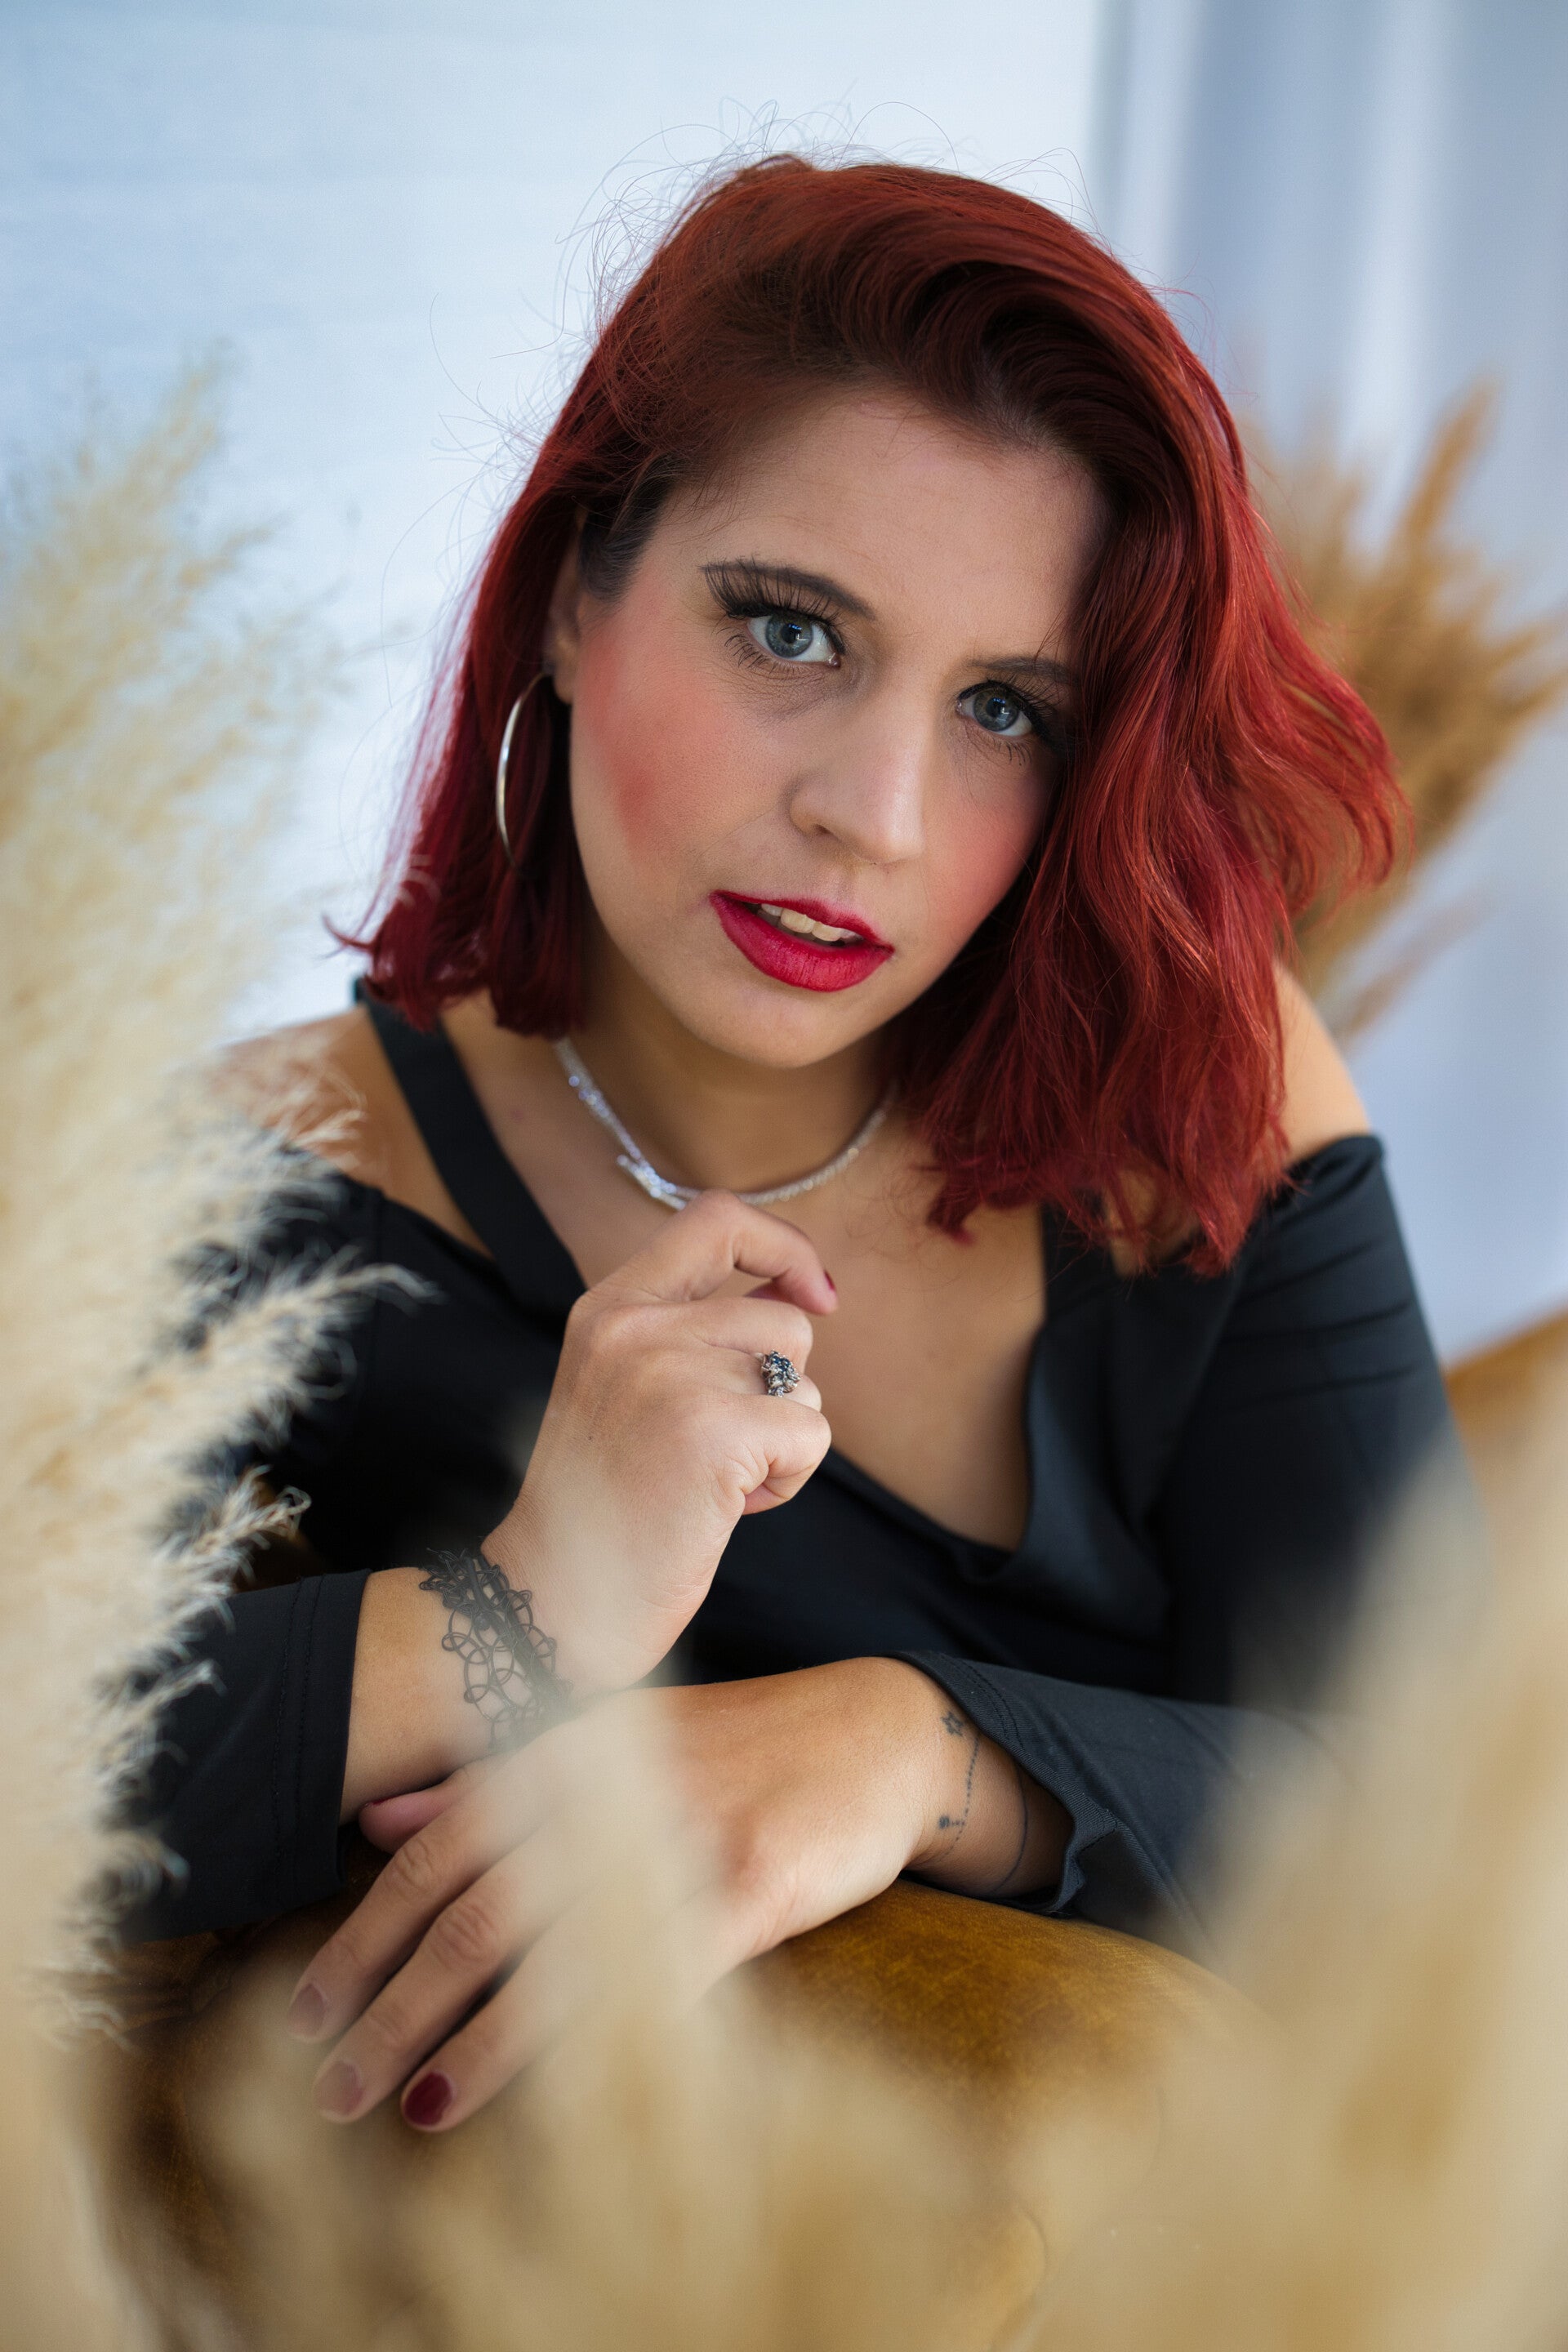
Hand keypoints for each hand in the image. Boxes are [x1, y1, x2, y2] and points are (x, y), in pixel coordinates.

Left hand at [290, 1661, 1067, 2132]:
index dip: (364, 1935)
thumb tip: (378, 1824)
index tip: (308, 2007)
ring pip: (539, 1958)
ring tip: (403, 2106)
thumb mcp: (610, 1742)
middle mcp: (601, 1796)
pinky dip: (579, 2045)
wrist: (875, 1733)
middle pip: (467, 1916)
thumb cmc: (739, 1745)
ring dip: (461, 2044)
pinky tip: (540, 2093)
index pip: (433, 1855)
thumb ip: (492, 1786)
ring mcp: (670, 1847)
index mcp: (560, 1757)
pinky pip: (641, 1986)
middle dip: (389, 2007)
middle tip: (330, 2085)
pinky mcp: (738, 1896)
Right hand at [485, 1191, 835, 1692]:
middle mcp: (635, 1328)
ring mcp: (670, 1376)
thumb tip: (801, 1294)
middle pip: (782, 1319)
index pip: (717, 1219)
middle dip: (779, 1390)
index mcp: (611, 1308)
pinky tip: (727, 1509)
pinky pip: (809, 1435)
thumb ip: (692, 1334)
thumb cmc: (601, 1510)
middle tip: (717, 1450)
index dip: (785, 1245)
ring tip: (713, 1482)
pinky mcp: (712, 1432)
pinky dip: (788, 1480)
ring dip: (780, 1441)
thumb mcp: (625, 1388)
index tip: (816, 1293)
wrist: (551, 1602)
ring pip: (801, 1383)